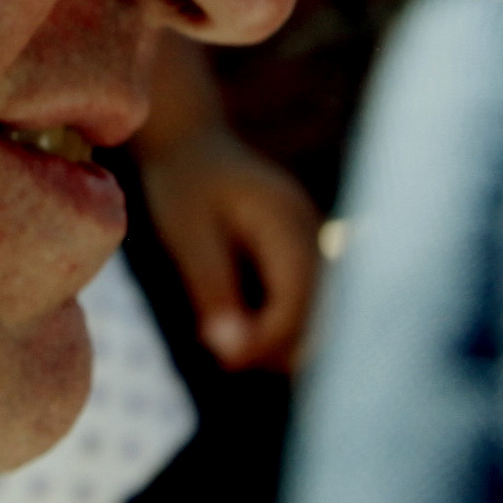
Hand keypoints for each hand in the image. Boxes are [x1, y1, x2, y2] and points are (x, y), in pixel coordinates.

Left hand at [137, 120, 322, 372]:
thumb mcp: (186, 236)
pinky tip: (236, 317)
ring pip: (318, 314)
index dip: (267, 340)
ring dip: (277, 338)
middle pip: (319, 314)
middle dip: (275, 346)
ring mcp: (314, 240)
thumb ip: (212, 290)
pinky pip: (305, 302)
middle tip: (219, 348)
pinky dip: (276, 322)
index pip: (297, 300)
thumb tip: (231, 352)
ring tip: (223, 333)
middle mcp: (311, 231)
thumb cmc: (183, 184)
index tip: (223, 359)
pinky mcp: (303, 252)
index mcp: (285, 220)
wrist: (192, 144)